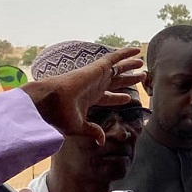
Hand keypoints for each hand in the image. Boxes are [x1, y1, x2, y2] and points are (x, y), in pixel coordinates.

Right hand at [22, 46, 145, 145]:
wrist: (49, 102)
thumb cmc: (59, 115)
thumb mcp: (79, 127)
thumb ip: (92, 131)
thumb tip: (102, 141)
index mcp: (89, 99)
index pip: (107, 98)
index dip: (118, 98)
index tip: (128, 98)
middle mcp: (94, 86)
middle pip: (116, 81)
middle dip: (129, 79)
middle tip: (142, 77)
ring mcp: (95, 77)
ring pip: (117, 69)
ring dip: (130, 65)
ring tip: (142, 63)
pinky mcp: (97, 68)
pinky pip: (114, 58)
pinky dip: (125, 53)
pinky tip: (136, 50)